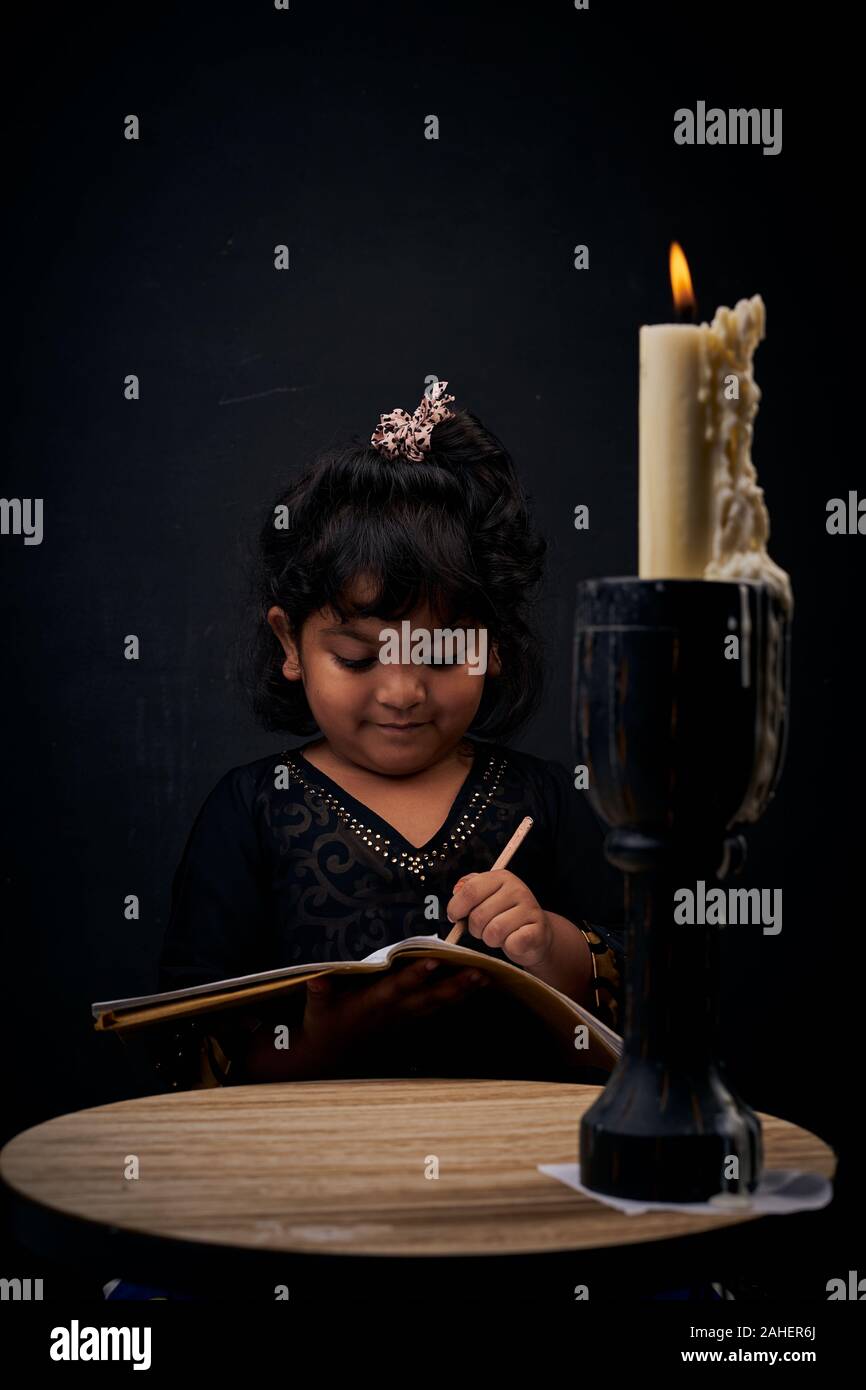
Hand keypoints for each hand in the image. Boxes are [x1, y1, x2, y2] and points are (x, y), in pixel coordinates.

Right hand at [300, 958, 488, 1071]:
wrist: (331, 1055)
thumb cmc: (323, 1024)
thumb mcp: (316, 1009)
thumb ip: (319, 993)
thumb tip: (316, 978)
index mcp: (372, 1004)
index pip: (396, 988)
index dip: (415, 976)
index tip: (433, 961)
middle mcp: (393, 1012)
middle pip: (428, 998)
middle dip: (454, 986)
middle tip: (479, 972)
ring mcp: (403, 1019)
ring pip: (437, 1005)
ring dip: (461, 992)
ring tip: (486, 977)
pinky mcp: (408, 1022)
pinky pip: (436, 1010)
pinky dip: (456, 999)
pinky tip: (475, 988)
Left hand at [446, 870, 553, 968]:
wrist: (536, 934)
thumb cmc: (506, 916)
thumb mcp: (486, 897)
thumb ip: (468, 888)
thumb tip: (457, 890)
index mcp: (501, 877)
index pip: (470, 890)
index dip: (456, 907)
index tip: (454, 916)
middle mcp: (517, 889)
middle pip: (478, 915)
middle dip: (475, 929)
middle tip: (484, 928)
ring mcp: (529, 909)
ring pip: (493, 932)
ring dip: (490, 939)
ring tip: (499, 935)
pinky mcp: (537, 931)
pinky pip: (511, 943)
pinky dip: (507, 946)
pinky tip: (513, 940)